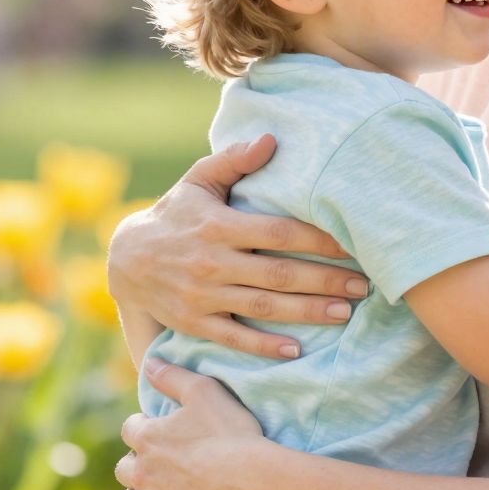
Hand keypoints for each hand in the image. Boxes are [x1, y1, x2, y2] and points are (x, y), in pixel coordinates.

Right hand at [107, 135, 366, 358]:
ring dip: (306, 312)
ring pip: (263, 307)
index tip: (353, 243)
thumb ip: (233, 161)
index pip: (278, 233)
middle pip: (278, 274)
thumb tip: (271, 139)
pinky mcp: (195, 322)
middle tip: (363, 285)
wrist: (125, 259)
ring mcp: (203, 296)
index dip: (318, 239)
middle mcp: (212, 262)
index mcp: (219, 225)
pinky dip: (264, 346)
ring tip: (344, 312)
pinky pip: (234, 338)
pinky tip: (296, 350)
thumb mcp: (197, 181)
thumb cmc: (175, 214)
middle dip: (324, 280)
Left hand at [110, 358, 271, 489]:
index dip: (145, 429)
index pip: (131, 429)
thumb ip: (173, 377)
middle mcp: (140, 472)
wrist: (251, 485)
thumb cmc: (231, 436)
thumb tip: (149, 364)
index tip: (161, 432)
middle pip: (125, 468)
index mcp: (147, 438)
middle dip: (138, 465)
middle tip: (161, 466)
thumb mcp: (205, 392)